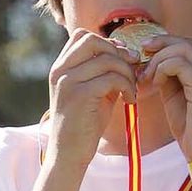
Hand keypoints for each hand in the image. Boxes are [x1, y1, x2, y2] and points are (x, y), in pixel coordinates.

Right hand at [47, 29, 137, 170]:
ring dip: (127, 73)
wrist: (69, 154)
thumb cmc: (83, 125)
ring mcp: (68, 81)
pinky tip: (129, 100)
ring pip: (108, 60)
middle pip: (93, 41)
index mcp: (60, 68)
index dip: (106, 42)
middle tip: (132, 69)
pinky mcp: (81, 94)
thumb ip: (102, 73)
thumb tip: (126, 53)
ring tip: (131, 90)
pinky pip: (113, 78)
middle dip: (118, 52)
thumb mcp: (91, 93)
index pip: (81, 36)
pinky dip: (127, 86)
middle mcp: (60, 71)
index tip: (121, 58)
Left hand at [135, 33, 191, 160]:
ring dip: (158, 60)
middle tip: (140, 59)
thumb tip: (153, 65)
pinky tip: (155, 84)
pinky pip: (179, 64)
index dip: (164, 46)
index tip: (145, 54)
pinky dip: (162, 69)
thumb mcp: (176, 100)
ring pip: (182, 49)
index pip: (188, 47)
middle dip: (159, 46)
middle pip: (185, 43)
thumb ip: (169, 80)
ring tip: (146, 77)